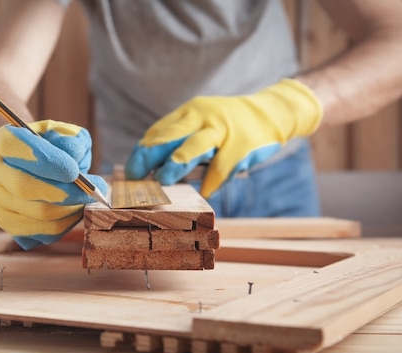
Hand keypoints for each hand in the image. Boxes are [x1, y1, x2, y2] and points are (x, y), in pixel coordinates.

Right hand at [0, 120, 107, 249]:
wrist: (32, 162)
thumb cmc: (51, 144)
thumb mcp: (63, 132)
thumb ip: (71, 139)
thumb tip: (75, 158)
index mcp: (3, 141)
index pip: (13, 147)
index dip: (45, 160)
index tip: (74, 170)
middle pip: (23, 187)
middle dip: (64, 192)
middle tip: (92, 191)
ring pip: (36, 213)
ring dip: (70, 209)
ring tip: (87, 199)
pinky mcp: (10, 223)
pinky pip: (41, 232)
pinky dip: (66, 224)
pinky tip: (75, 210)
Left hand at [125, 79, 322, 197]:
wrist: (270, 112)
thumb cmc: (228, 123)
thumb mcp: (202, 121)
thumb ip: (180, 138)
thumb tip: (150, 165)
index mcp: (190, 112)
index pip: (160, 132)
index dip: (142, 153)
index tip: (131, 172)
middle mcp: (204, 117)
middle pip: (171, 136)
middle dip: (151, 156)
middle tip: (136, 177)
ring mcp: (223, 130)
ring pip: (194, 147)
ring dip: (176, 165)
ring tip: (163, 181)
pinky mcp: (242, 145)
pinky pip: (222, 166)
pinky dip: (212, 181)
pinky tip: (205, 191)